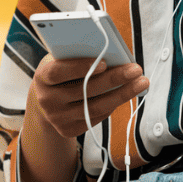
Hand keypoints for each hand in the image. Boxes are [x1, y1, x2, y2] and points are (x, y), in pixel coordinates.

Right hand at [31, 56, 148, 138]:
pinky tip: (126, 94)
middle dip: (113, 79)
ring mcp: (57, 118)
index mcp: (42, 77)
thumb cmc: (61, 71)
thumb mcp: (61, 59)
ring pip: (94, 107)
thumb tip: (110, 51)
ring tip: (140, 83)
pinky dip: (113, 105)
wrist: (46, 99)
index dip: (80, 67)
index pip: (59, 72)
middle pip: (84, 91)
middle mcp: (47, 100)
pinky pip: (96, 117)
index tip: (104, 62)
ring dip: (121, 95)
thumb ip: (78, 55)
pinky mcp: (68, 130)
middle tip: (135, 69)